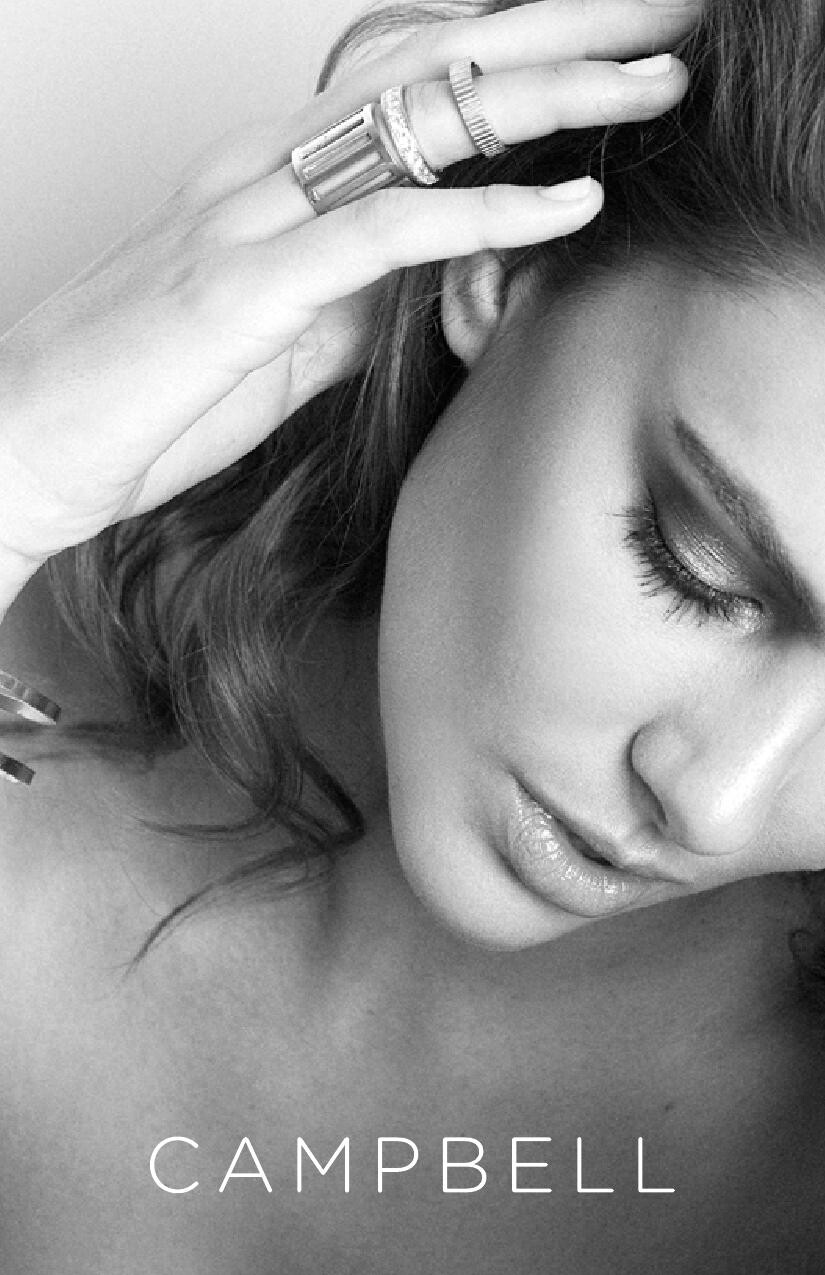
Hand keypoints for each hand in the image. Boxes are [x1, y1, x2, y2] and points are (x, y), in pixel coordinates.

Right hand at [0, 0, 696, 568]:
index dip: (517, 56)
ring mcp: (248, 216)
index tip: (613, 54)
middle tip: (664, 24)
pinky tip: (567, 205)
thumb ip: (364, 298)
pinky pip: (382, 230)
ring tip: (647, 83)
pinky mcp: (244, 285)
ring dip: (545, 97)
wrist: (25, 445)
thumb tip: (446, 281)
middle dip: (556, 37)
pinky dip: (482, 214)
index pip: (411, 84)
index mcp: (268, 173)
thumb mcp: (284, 343)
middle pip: (429, 67)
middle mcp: (260, 167)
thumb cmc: (145, 400)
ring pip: (417, 121)